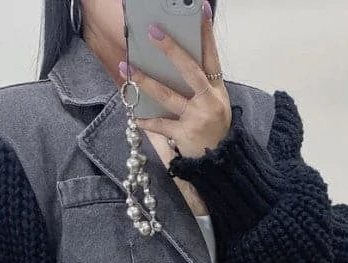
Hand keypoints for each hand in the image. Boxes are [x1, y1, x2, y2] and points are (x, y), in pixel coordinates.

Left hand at [118, 1, 230, 158]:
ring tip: (127, 67)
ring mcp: (196, 118)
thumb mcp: (215, 103)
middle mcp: (208, 101)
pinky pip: (161, 126)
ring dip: (146, 81)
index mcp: (217, 90)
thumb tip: (176, 61)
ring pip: (168, 95)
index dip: (207, 34)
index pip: (211, 56)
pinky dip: (147, 122)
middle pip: (189, 70)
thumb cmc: (214, 129)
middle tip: (153, 32)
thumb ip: (201, 84)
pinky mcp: (184, 135)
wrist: (220, 161)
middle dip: (171, 50)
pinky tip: (135, 117)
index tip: (202, 10)